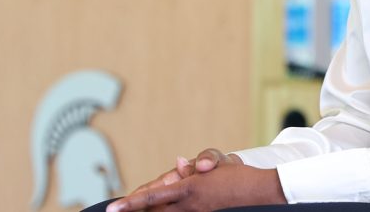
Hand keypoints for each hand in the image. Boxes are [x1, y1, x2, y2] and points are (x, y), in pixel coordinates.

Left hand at [110, 149, 242, 208]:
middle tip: (115, 210)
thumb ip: (194, 165)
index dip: (131, 203)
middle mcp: (188, 204)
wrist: (256, 191)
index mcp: (188, 188)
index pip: (152, 197)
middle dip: (134, 210)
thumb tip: (178, 162)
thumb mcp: (214, 164)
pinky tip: (157, 207)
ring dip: (148, 209)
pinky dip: (162, 210)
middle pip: (154, 209)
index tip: (113, 208)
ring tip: (130, 207)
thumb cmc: (234, 174)